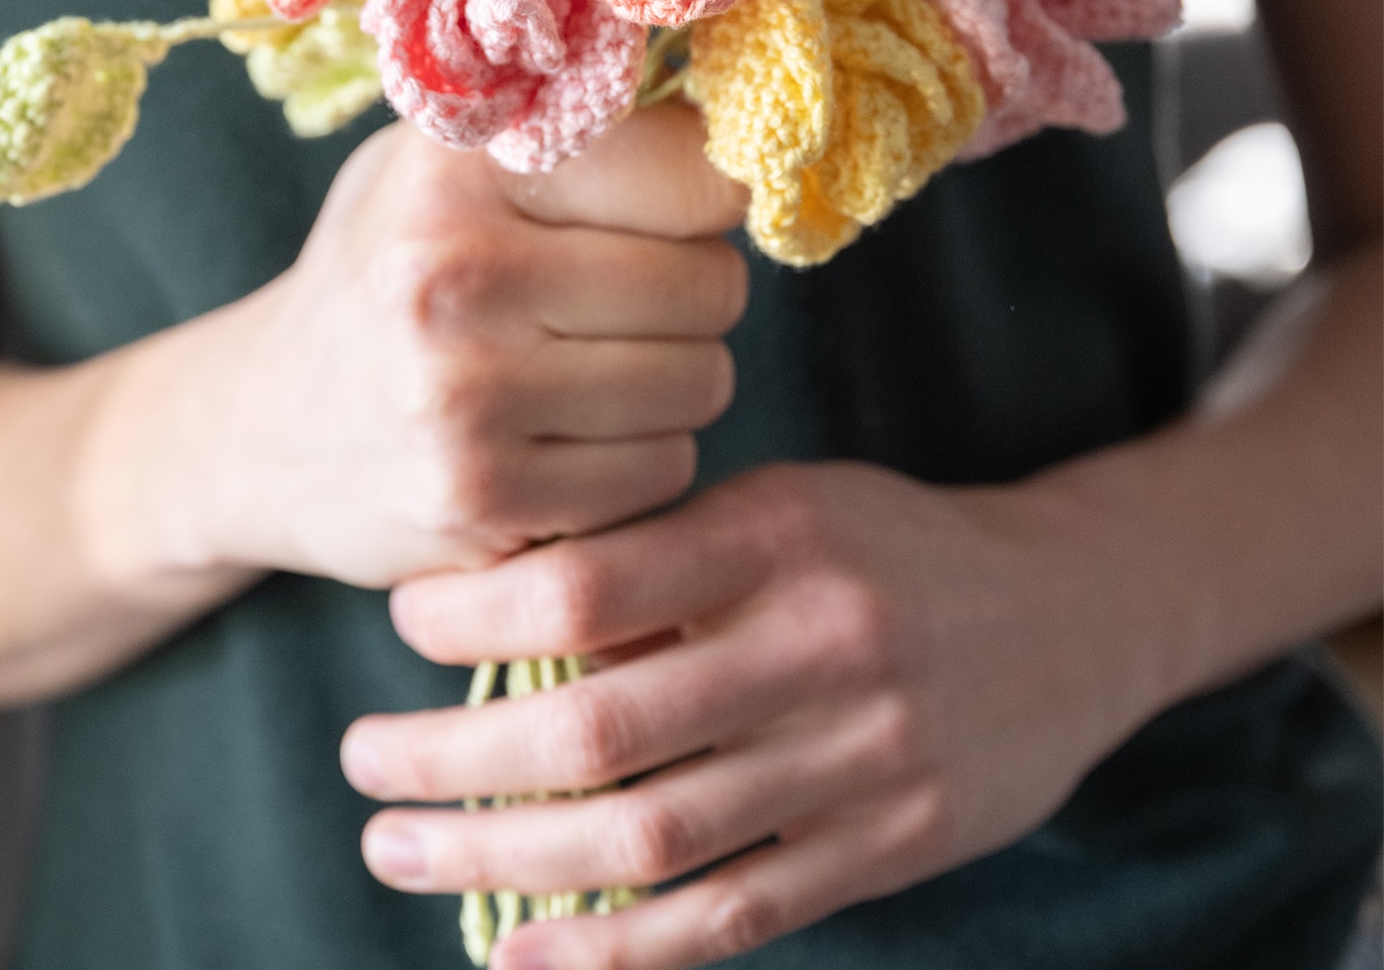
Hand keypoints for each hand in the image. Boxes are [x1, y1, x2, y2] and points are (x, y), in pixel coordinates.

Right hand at [89, 104, 747, 589]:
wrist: (262, 430)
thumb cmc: (385, 271)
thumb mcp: (439, 163)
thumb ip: (570, 131)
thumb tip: (735, 114)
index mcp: (455, 167)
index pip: (692, 172)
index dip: (708, 195)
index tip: (675, 210)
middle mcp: (454, 275)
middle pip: (713, 284)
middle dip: (692, 295)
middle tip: (623, 299)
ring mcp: (467, 401)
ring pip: (701, 383)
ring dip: (670, 381)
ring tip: (586, 367)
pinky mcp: (486, 504)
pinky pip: (660, 473)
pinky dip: (635, 460)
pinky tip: (563, 439)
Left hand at [341, 462, 1158, 969]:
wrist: (1067, 615)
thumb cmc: (886, 544)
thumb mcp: (785, 505)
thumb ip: (666, 554)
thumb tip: (506, 614)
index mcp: (780, 536)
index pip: (595, 582)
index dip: (478, 613)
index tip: (402, 623)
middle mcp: (819, 647)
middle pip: (603, 726)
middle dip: (457, 757)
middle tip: (361, 761)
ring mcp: (860, 762)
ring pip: (651, 836)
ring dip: (504, 856)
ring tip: (397, 846)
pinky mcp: (888, 849)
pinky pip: (731, 917)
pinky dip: (615, 949)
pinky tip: (518, 954)